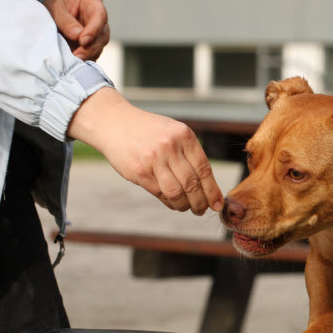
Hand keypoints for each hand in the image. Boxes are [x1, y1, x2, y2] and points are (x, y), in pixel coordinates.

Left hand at [43, 0, 109, 60]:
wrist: (56, 9)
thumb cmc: (57, 4)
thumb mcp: (56, 8)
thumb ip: (66, 21)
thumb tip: (78, 36)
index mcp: (93, 2)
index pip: (99, 16)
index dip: (93, 30)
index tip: (82, 41)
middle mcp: (100, 19)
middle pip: (102, 35)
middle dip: (91, 48)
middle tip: (78, 56)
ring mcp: (99, 32)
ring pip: (99, 46)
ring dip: (88, 55)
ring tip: (75, 61)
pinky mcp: (94, 44)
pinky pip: (94, 53)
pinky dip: (86, 59)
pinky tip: (76, 62)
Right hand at [67, 88, 223, 214]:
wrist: (115, 122)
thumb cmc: (150, 131)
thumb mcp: (174, 133)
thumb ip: (190, 154)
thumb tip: (209, 187)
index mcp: (184, 136)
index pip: (204, 169)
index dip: (213, 191)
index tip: (218, 204)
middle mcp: (170, 147)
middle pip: (192, 184)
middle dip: (201, 202)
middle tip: (203, 210)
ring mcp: (153, 160)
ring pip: (177, 193)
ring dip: (185, 206)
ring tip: (189, 209)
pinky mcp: (139, 172)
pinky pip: (160, 193)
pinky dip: (170, 202)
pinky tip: (174, 203)